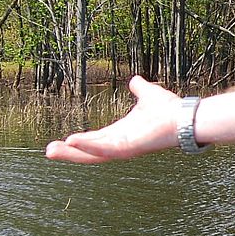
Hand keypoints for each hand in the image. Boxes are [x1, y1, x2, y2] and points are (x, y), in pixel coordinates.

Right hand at [45, 76, 183, 162]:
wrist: (186, 117)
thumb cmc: (170, 110)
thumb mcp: (147, 95)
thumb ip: (139, 89)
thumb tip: (135, 80)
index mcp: (121, 133)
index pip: (95, 140)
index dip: (79, 142)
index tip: (61, 141)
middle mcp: (121, 144)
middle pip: (89, 152)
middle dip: (69, 153)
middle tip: (48, 151)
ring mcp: (125, 148)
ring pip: (93, 154)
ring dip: (73, 153)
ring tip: (51, 151)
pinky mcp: (130, 148)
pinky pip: (106, 149)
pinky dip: (89, 146)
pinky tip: (72, 141)